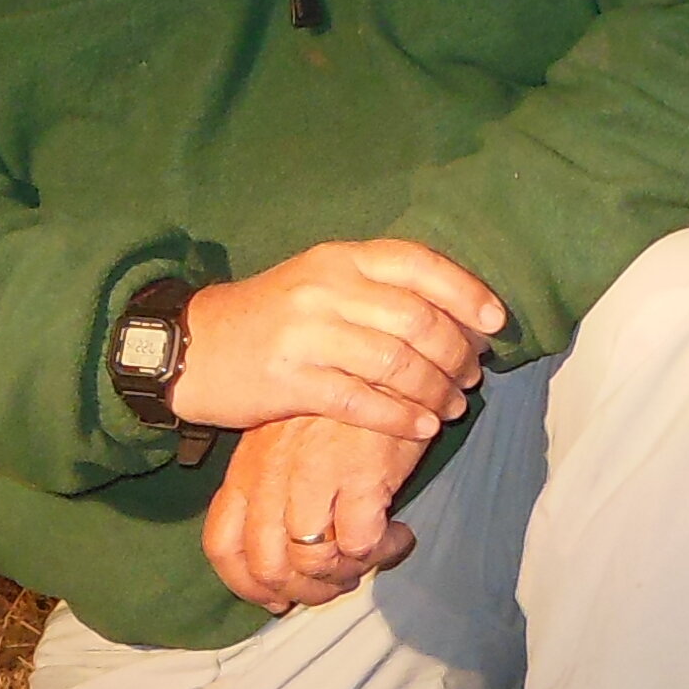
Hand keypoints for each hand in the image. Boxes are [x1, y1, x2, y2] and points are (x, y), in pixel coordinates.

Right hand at [171, 239, 502, 437]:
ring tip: (452, 407)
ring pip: (395, 364)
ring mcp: (306, 336)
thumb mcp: (317, 283)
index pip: (418, 264)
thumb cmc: (268, 318)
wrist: (193, 347)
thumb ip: (374, 290)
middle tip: (471, 376)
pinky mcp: (290, 382)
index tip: (496, 321)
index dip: (465, 291)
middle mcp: (325, 290)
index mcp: (339, 259)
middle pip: (416, 319)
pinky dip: (400, 418)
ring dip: (435, 390)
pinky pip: (362, 402)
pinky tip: (421, 429)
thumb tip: (450, 312)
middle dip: (456, 353)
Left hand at [205, 416, 424, 611]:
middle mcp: (272, 476)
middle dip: (303, 592)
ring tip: (369, 558)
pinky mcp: (360, 475)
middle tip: (337, 582)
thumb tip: (285, 561)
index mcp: (247, 469)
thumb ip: (278, 491)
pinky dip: (378, 554)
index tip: (277, 597)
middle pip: (267, 566)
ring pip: (311, 563)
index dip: (246, 584)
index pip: (222, 545)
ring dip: (343, 576)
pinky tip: (396, 536)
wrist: (387, 355)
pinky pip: (359, 546)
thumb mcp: (287, 440)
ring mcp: (314, 476)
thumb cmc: (338, 403)